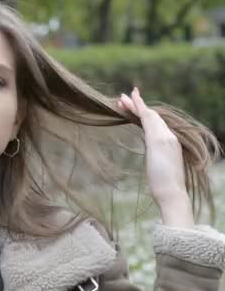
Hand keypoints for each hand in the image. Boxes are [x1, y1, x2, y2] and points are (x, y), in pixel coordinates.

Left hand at [117, 87, 193, 227]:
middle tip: (121, 98)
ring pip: (148, 115)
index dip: (143, 114)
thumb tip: (153, 160)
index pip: (155, 123)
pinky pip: (146, 118)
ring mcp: (166, 137)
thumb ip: (156, 157)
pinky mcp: (159, 139)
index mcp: (170, 142)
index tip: (131, 107)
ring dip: (134, 105)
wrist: (171, 193)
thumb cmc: (164, 186)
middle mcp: (170, 136)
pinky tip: (128, 102)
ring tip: (120, 98)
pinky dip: (138, 108)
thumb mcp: (159, 166)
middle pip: (152, 116)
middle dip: (136, 106)